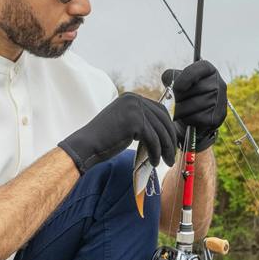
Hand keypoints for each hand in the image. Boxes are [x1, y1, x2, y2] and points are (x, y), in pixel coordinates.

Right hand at [58, 93, 178, 174]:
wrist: (86, 146)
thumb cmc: (104, 140)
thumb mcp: (126, 125)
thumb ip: (142, 122)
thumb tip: (164, 132)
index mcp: (132, 98)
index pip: (159, 110)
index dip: (168, 127)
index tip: (171, 143)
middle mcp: (134, 99)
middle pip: (163, 119)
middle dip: (170, 139)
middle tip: (172, 155)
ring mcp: (134, 108)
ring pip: (160, 131)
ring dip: (165, 148)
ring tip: (166, 161)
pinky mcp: (134, 121)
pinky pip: (153, 139)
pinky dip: (156, 152)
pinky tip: (154, 162)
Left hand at [160, 60, 227, 152]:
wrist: (192, 116)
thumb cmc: (184, 95)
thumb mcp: (176, 81)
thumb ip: (170, 76)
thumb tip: (169, 79)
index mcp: (209, 71)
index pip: (201, 68)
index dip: (187, 77)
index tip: (177, 87)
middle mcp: (219, 83)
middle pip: (198, 88)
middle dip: (181, 97)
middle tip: (175, 102)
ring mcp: (221, 100)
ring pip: (196, 104)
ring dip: (182, 109)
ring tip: (179, 111)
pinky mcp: (218, 116)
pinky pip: (199, 117)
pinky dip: (188, 119)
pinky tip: (187, 117)